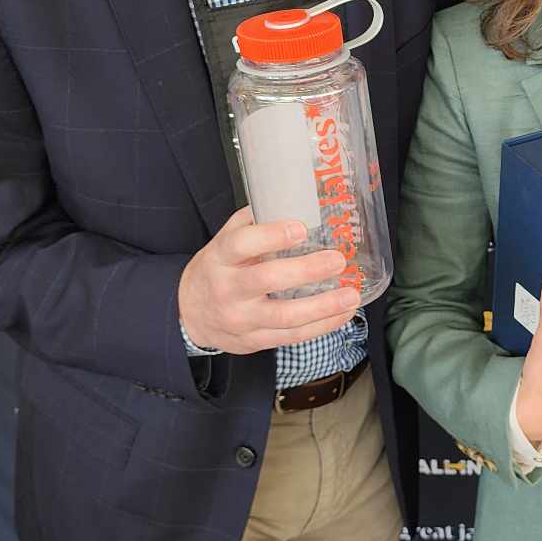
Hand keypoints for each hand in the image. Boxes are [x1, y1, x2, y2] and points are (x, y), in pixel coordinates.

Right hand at [179, 207, 359, 353]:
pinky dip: (322, 326)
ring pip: (285, 316)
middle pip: (267, 280)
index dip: (270, 236)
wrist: (190, 314)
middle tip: (337, 260)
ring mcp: (241, 318)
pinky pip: (292, 336)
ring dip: (323, 307)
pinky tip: (343, 313)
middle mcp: (228, 289)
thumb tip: (290, 199)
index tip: (300, 228)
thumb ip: (251, 223)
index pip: (241, 244)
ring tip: (350, 295)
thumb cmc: (216, 271)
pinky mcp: (255, 340)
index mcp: (220, 257)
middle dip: (306, 270)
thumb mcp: (222, 243)